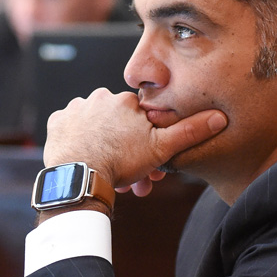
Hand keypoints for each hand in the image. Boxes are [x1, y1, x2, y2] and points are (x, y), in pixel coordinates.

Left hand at [43, 89, 226, 195]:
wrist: (80, 174)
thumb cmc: (120, 161)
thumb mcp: (161, 148)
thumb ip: (190, 132)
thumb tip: (219, 117)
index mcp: (126, 100)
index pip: (140, 119)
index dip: (146, 141)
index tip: (146, 162)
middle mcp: (100, 97)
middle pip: (117, 125)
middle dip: (125, 150)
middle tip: (128, 178)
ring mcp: (76, 109)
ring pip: (95, 128)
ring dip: (102, 146)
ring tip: (106, 172)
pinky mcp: (57, 122)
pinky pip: (71, 129)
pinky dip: (78, 142)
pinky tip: (85, 157)